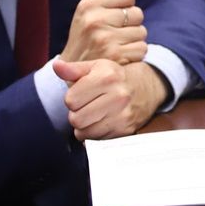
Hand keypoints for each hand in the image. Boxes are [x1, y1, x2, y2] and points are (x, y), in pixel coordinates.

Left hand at [53, 58, 169, 139]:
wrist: (147, 86)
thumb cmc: (116, 77)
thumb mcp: (96, 67)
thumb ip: (74, 69)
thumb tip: (57, 66)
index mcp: (107, 76)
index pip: (71, 100)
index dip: (72, 99)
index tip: (80, 96)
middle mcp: (117, 95)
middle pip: (76, 119)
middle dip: (76, 115)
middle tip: (84, 108)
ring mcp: (123, 114)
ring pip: (86, 132)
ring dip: (84, 127)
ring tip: (91, 117)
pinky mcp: (126, 129)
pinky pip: (98, 139)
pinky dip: (95, 134)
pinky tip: (101, 123)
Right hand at [61, 0, 148, 63]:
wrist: (72, 71)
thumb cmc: (87, 36)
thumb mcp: (94, 10)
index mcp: (88, 4)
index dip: (124, 5)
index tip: (111, 16)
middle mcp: (95, 20)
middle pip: (137, 13)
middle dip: (130, 24)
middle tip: (112, 34)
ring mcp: (104, 39)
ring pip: (142, 32)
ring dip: (134, 40)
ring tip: (115, 45)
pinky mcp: (115, 57)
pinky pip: (142, 48)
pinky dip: (135, 53)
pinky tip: (120, 56)